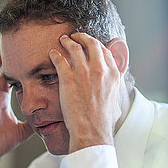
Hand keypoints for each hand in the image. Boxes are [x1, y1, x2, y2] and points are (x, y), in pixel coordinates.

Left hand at [49, 33, 122, 152]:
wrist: (92, 131)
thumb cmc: (103, 121)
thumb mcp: (115, 101)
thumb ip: (114, 89)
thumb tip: (115, 88)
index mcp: (113, 74)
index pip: (105, 51)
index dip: (96, 45)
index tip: (89, 45)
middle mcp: (100, 70)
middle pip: (91, 44)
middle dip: (82, 37)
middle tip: (75, 36)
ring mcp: (84, 73)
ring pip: (74, 48)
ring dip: (67, 41)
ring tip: (62, 40)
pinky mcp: (68, 79)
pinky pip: (60, 59)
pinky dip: (55, 54)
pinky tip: (52, 53)